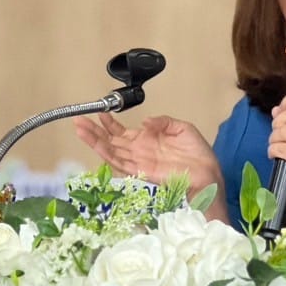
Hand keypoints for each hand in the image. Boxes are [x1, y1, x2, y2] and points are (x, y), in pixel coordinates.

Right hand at [73, 113, 220, 189]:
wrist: (206, 172)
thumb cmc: (197, 153)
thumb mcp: (181, 127)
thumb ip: (162, 122)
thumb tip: (144, 121)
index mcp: (146, 141)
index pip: (121, 132)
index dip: (108, 123)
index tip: (98, 112)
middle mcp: (138, 152)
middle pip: (110, 141)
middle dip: (93, 131)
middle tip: (79, 120)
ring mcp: (138, 162)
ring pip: (110, 151)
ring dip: (94, 140)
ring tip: (80, 128)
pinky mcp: (141, 172)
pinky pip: (120, 164)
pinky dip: (108, 154)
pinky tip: (98, 146)